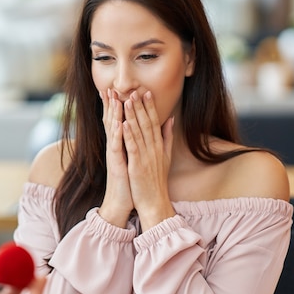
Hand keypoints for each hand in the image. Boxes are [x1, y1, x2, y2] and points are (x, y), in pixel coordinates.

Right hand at [98, 88, 133, 226]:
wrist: (121, 203)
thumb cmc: (128, 181)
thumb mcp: (132, 159)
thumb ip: (133, 144)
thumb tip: (136, 131)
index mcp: (119, 146)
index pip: (117, 121)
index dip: (116, 106)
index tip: (116, 90)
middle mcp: (114, 148)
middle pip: (110, 122)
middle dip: (110, 105)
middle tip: (108, 87)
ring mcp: (113, 155)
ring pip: (112, 131)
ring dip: (113, 114)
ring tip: (114, 98)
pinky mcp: (116, 164)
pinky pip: (116, 146)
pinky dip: (117, 134)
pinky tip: (119, 123)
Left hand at [123, 90, 175, 229]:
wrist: (155, 203)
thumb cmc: (156, 182)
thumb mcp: (165, 157)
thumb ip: (167, 138)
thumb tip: (170, 119)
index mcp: (159, 147)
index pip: (155, 122)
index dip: (150, 107)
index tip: (146, 92)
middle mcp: (154, 149)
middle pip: (147, 124)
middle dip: (141, 106)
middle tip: (136, 89)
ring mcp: (146, 157)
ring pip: (139, 132)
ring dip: (133, 115)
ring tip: (127, 100)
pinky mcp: (137, 166)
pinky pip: (132, 147)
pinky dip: (128, 135)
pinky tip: (123, 123)